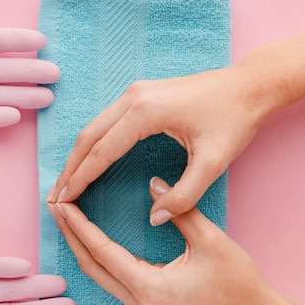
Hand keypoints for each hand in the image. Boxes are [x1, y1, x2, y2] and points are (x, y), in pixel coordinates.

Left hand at [48, 177, 272, 304]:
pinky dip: (97, 256)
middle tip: (55, 206)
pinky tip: (91, 239)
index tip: (62, 203)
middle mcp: (138, 302)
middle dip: (70, 236)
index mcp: (149, 288)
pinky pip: (111, 278)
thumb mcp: (210, 241)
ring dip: (81, 246)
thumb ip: (179, 210)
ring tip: (67, 219)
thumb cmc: (237, 282)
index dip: (79, 226)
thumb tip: (152, 183)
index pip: (102, 252)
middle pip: (91, 266)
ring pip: (99, 274)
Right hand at [49, 69, 262, 224]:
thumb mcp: (213, 163)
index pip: (101, 151)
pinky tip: (90, 162)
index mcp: (145, 112)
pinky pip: (107, 122)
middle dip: (70, 169)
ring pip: (95, 127)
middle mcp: (133, 97)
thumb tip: (154, 218)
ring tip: (66, 184)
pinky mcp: (142, 94)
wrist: (250, 86)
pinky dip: (93, 144)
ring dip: (79, 156)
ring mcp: (136, 92)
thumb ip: (184, 195)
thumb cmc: (234, 120)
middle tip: (55, 198)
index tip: (62, 201)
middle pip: (88, 137)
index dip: (80, 178)